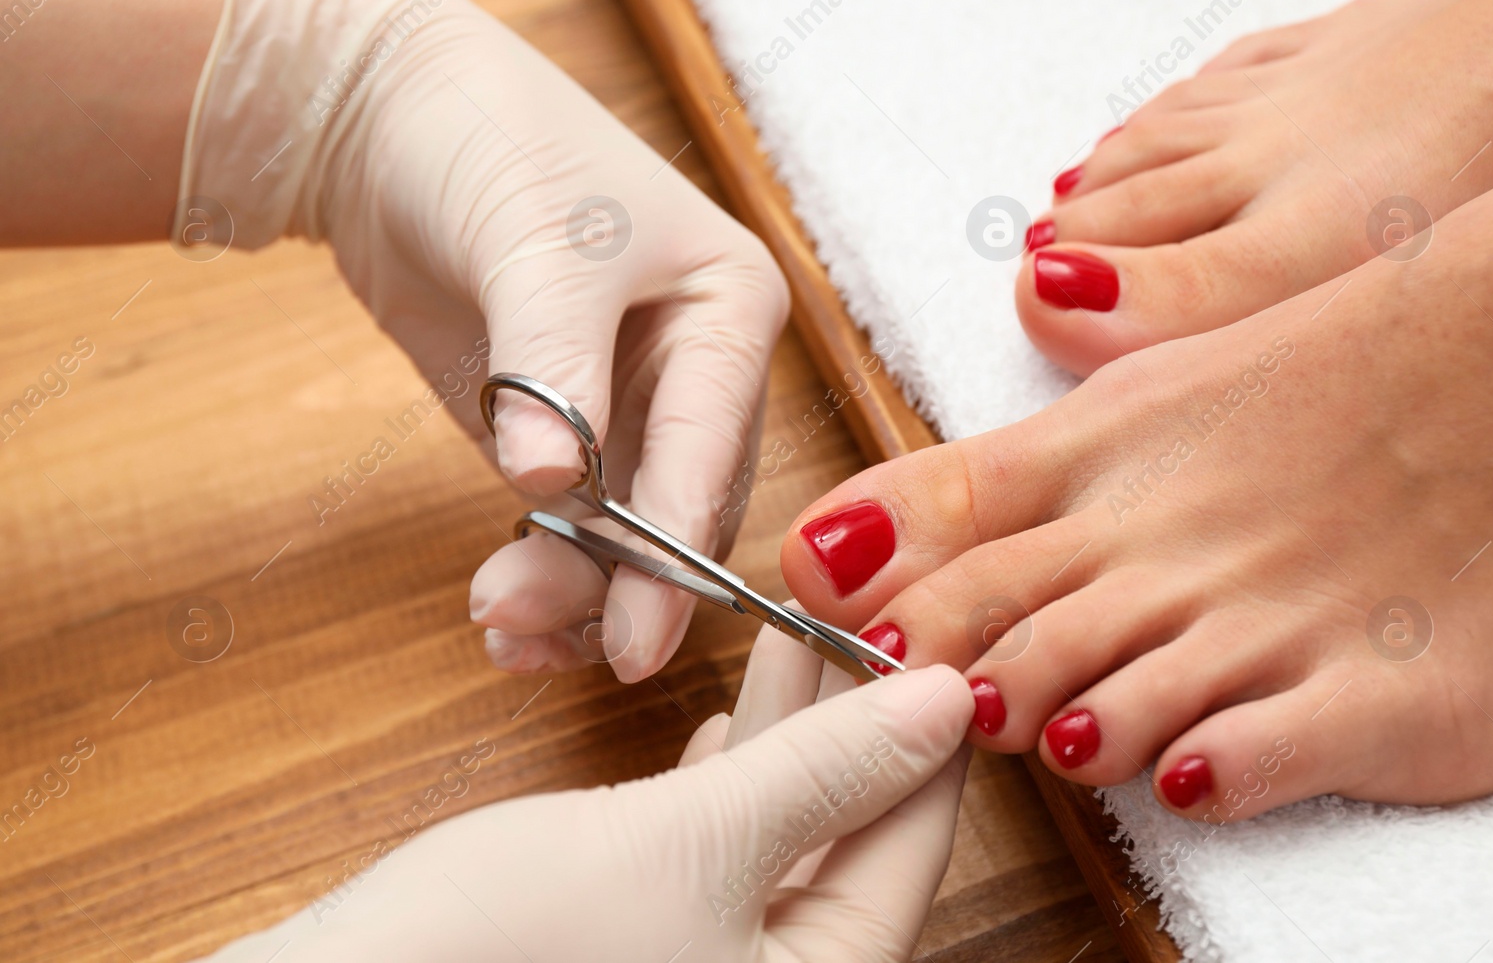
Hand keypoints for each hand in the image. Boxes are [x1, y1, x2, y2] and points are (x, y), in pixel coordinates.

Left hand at [181, 0, 788, 681]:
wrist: (382, 117)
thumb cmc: (487, 139)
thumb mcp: (532, 240)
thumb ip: (550, 366)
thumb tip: (552, 484)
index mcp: (729, 309)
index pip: (711, 447)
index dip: (673, 549)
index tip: (638, 637)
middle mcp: (698, 370)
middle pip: (683, 512)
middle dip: (613, 582)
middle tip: (524, 627)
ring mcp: (631, 410)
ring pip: (630, 539)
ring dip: (572, 592)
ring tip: (498, 625)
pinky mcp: (564, 436)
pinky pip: (573, 531)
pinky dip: (543, 575)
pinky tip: (503, 615)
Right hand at [202, 625, 975, 961]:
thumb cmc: (498, 949)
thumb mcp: (690, 844)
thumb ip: (823, 773)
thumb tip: (943, 702)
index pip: (914, 849)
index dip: (927, 729)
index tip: (930, 626)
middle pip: (854, 845)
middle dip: (859, 726)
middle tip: (858, 615)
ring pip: (783, 843)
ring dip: (791, 743)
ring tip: (797, 635)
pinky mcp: (636, 953)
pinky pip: (717, 862)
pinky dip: (726, 788)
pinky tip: (728, 725)